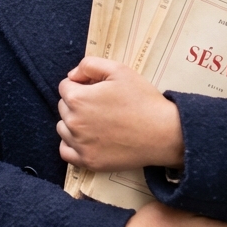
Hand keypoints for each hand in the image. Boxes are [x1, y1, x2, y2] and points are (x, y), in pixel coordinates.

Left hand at [57, 56, 183, 171]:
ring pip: (63, 128)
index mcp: (78, 99)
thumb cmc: (142, 100)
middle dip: (77, 102)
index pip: (65, 86)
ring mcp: (80, 145)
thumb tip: (72, 75)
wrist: (164, 134)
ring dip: (73, 122)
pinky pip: (65, 152)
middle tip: (101, 105)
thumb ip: (89, 65)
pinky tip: (86, 139)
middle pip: (63, 107)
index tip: (97, 89)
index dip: (81, 84)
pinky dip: (71, 145)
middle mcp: (73, 123)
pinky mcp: (88, 162)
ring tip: (97, 122)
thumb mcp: (119, 70)